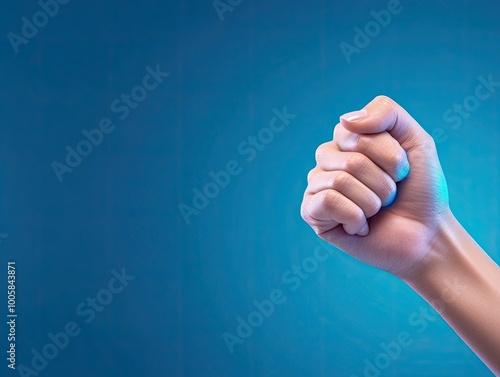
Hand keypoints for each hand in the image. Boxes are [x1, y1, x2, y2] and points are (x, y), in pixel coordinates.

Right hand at [301, 96, 450, 277]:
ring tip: (376, 212)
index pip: (355, 131)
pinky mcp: (311, 213)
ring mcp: (317, 185)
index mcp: (347, 140)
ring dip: (372, 202)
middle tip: (390, 195)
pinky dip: (355, 217)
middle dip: (383, 182)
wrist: (426, 236)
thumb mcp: (416, 140)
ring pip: (340, 181)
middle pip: (351, 159)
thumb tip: (344, 120)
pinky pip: (328, 202)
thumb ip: (386, 113)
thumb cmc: (420, 190)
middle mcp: (327, 160)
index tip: (402, 171)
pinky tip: (360, 226)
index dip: (388, 154)